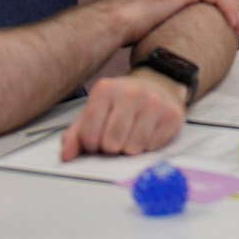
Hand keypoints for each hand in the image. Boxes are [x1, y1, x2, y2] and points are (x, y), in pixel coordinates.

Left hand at [60, 71, 186, 160]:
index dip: (91, 144)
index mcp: (106, 90)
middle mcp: (131, 93)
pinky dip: (148, 145)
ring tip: (132, 132)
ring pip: (133, 148)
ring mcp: (154, 103)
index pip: (89, 134)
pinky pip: (152, 147)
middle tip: (116, 136)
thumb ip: (76, 134)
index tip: (97, 137)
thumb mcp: (96, 111)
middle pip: (111, 144)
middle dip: (111, 147)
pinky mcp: (172, 115)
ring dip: (130, 147)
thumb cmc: (123, 101)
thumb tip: (66, 155)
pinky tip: (148, 130)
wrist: (159, 83)